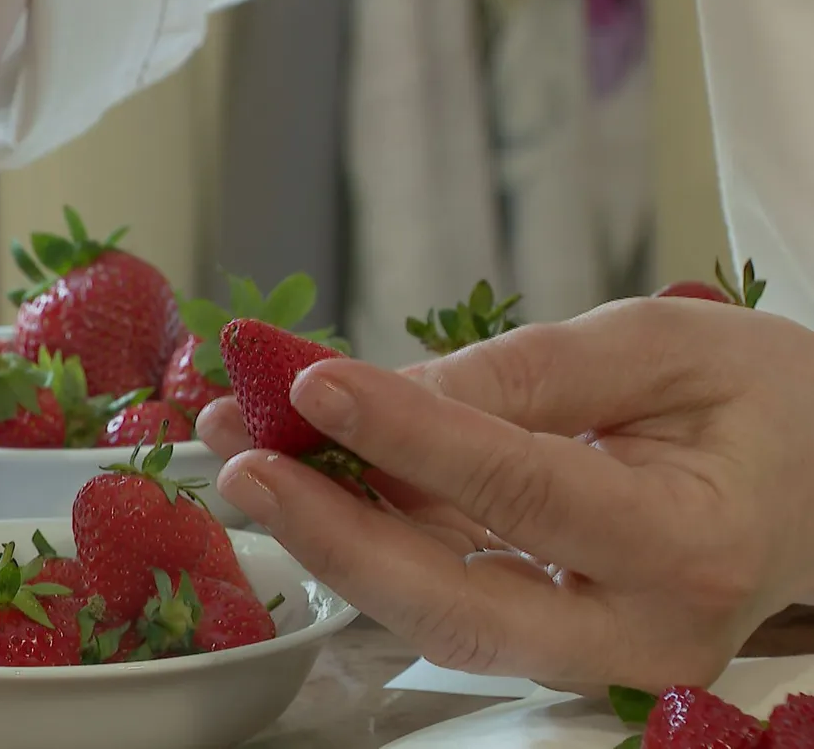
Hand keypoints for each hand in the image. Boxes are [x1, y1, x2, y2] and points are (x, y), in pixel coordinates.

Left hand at [198, 297, 813, 693]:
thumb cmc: (761, 404)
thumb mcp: (663, 347)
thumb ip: (530, 371)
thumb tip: (387, 392)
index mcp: (689, 543)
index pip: (521, 491)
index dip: (408, 436)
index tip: (313, 383)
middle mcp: (637, 628)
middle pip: (455, 605)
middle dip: (334, 536)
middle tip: (241, 464)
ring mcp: (589, 653)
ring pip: (432, 614)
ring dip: (329, 535)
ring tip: (245, 452)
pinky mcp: (549, 643)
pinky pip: (442, 592)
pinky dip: (366, 534)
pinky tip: (303, 472)